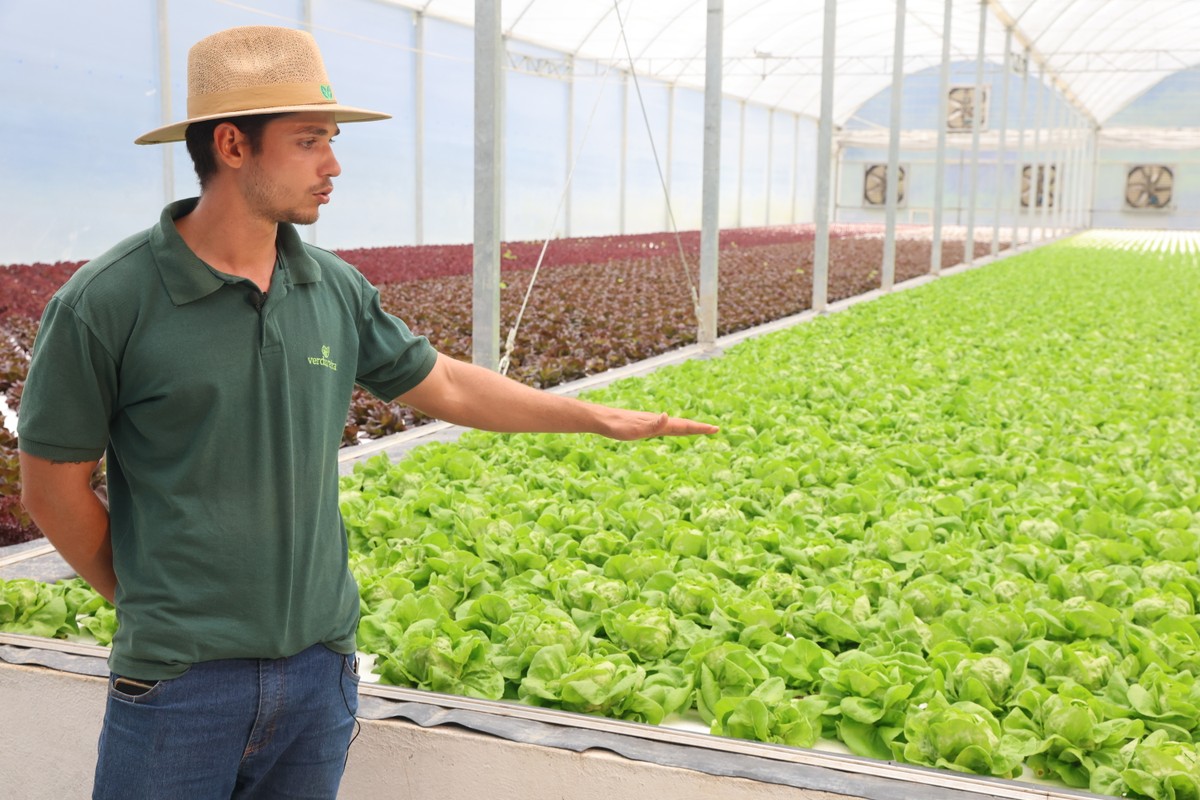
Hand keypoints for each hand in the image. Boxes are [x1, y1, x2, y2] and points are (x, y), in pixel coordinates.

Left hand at [603, 410, 719, 440]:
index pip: (683, 426)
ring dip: (688, 426)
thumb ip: (651, 424)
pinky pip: (664, 426)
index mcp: (658, 424)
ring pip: (674, 424)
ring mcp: (651, 422)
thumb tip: (667, 416)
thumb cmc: (616, 426)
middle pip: (682, 424)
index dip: (699, 428)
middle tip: (715, 429)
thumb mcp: (634, 429)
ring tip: (699, 429)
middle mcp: (657, 421)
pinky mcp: (643, 424)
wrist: (601, 419)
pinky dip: (674, 427)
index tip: (715, 429)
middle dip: (698, 428)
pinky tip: (672, 427)